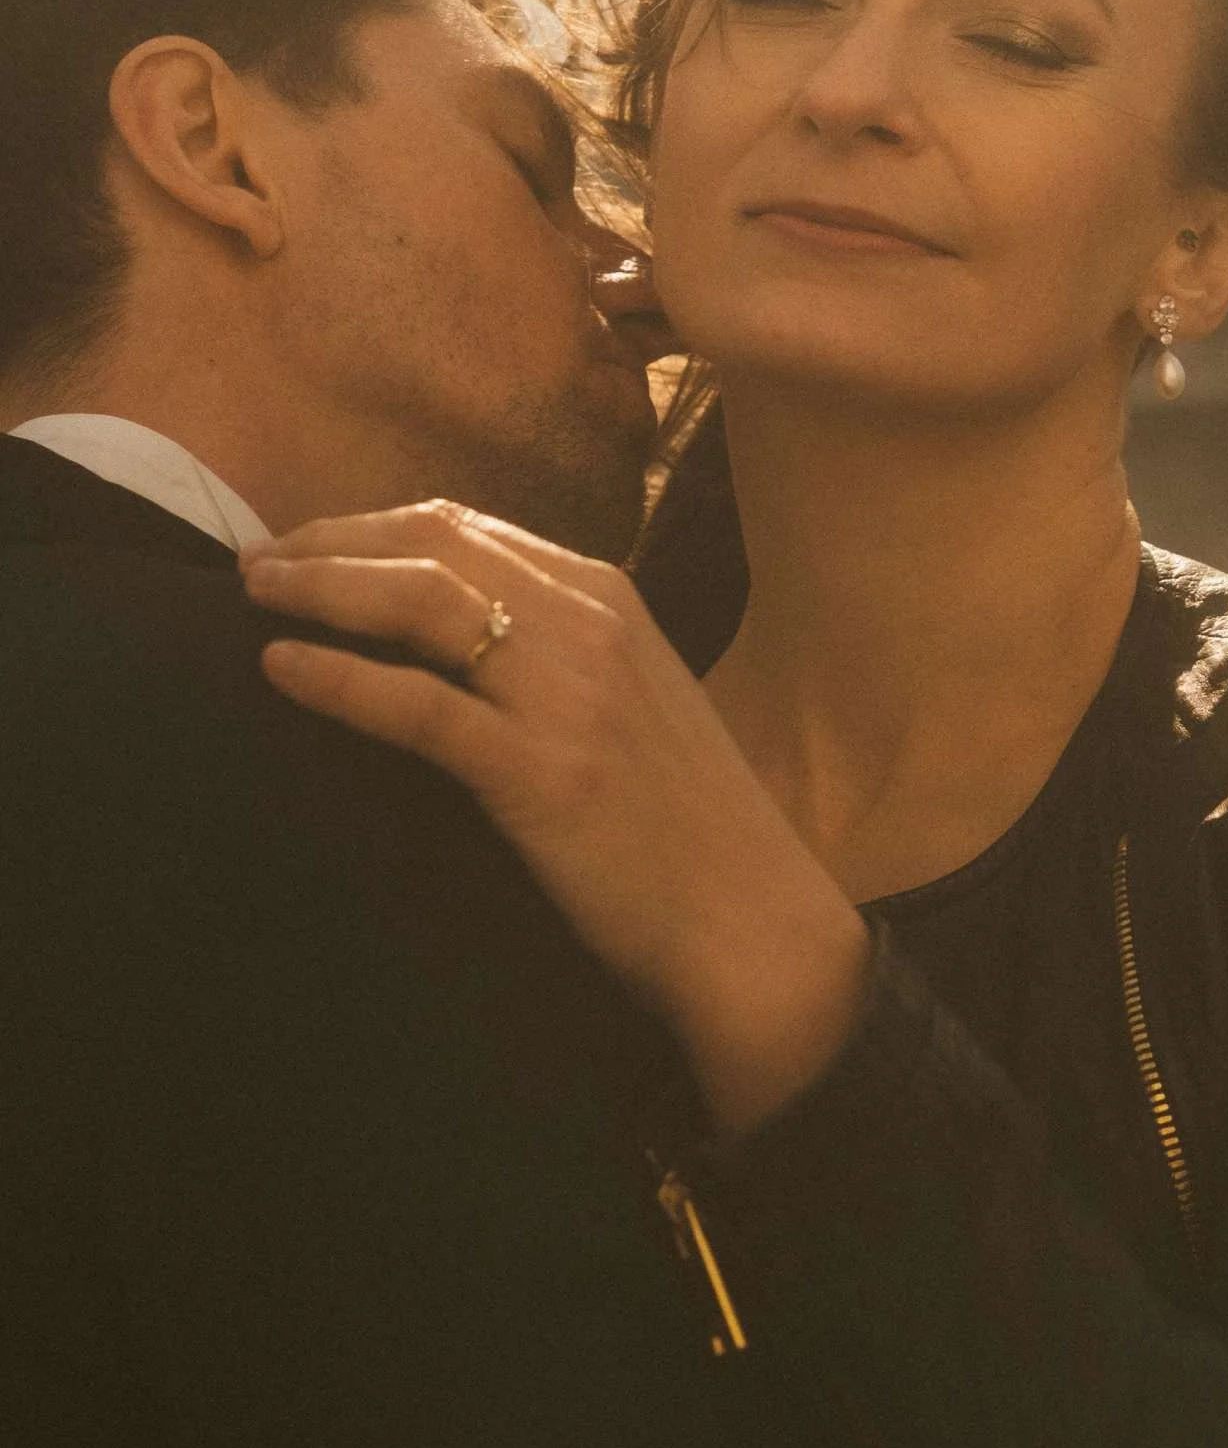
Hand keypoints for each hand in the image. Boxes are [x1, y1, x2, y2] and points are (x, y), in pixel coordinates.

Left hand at [241, 502, 869, 1130]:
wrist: (751, 922)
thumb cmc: (686, 823)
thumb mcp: (632, 697)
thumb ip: (558, 647)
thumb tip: (457, 630)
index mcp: (609, 597)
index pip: (465, 526)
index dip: (369, 524)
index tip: (306, 544)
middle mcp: (588, 624)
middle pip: (431, 543)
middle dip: (330, 542)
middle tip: (256, 563)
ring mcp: (567, 694)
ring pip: (420, 601)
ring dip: (322, 587)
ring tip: (256, 596)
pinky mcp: (540, 772)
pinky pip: (418, 705)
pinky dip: (339, 678)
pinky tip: (282, 669)